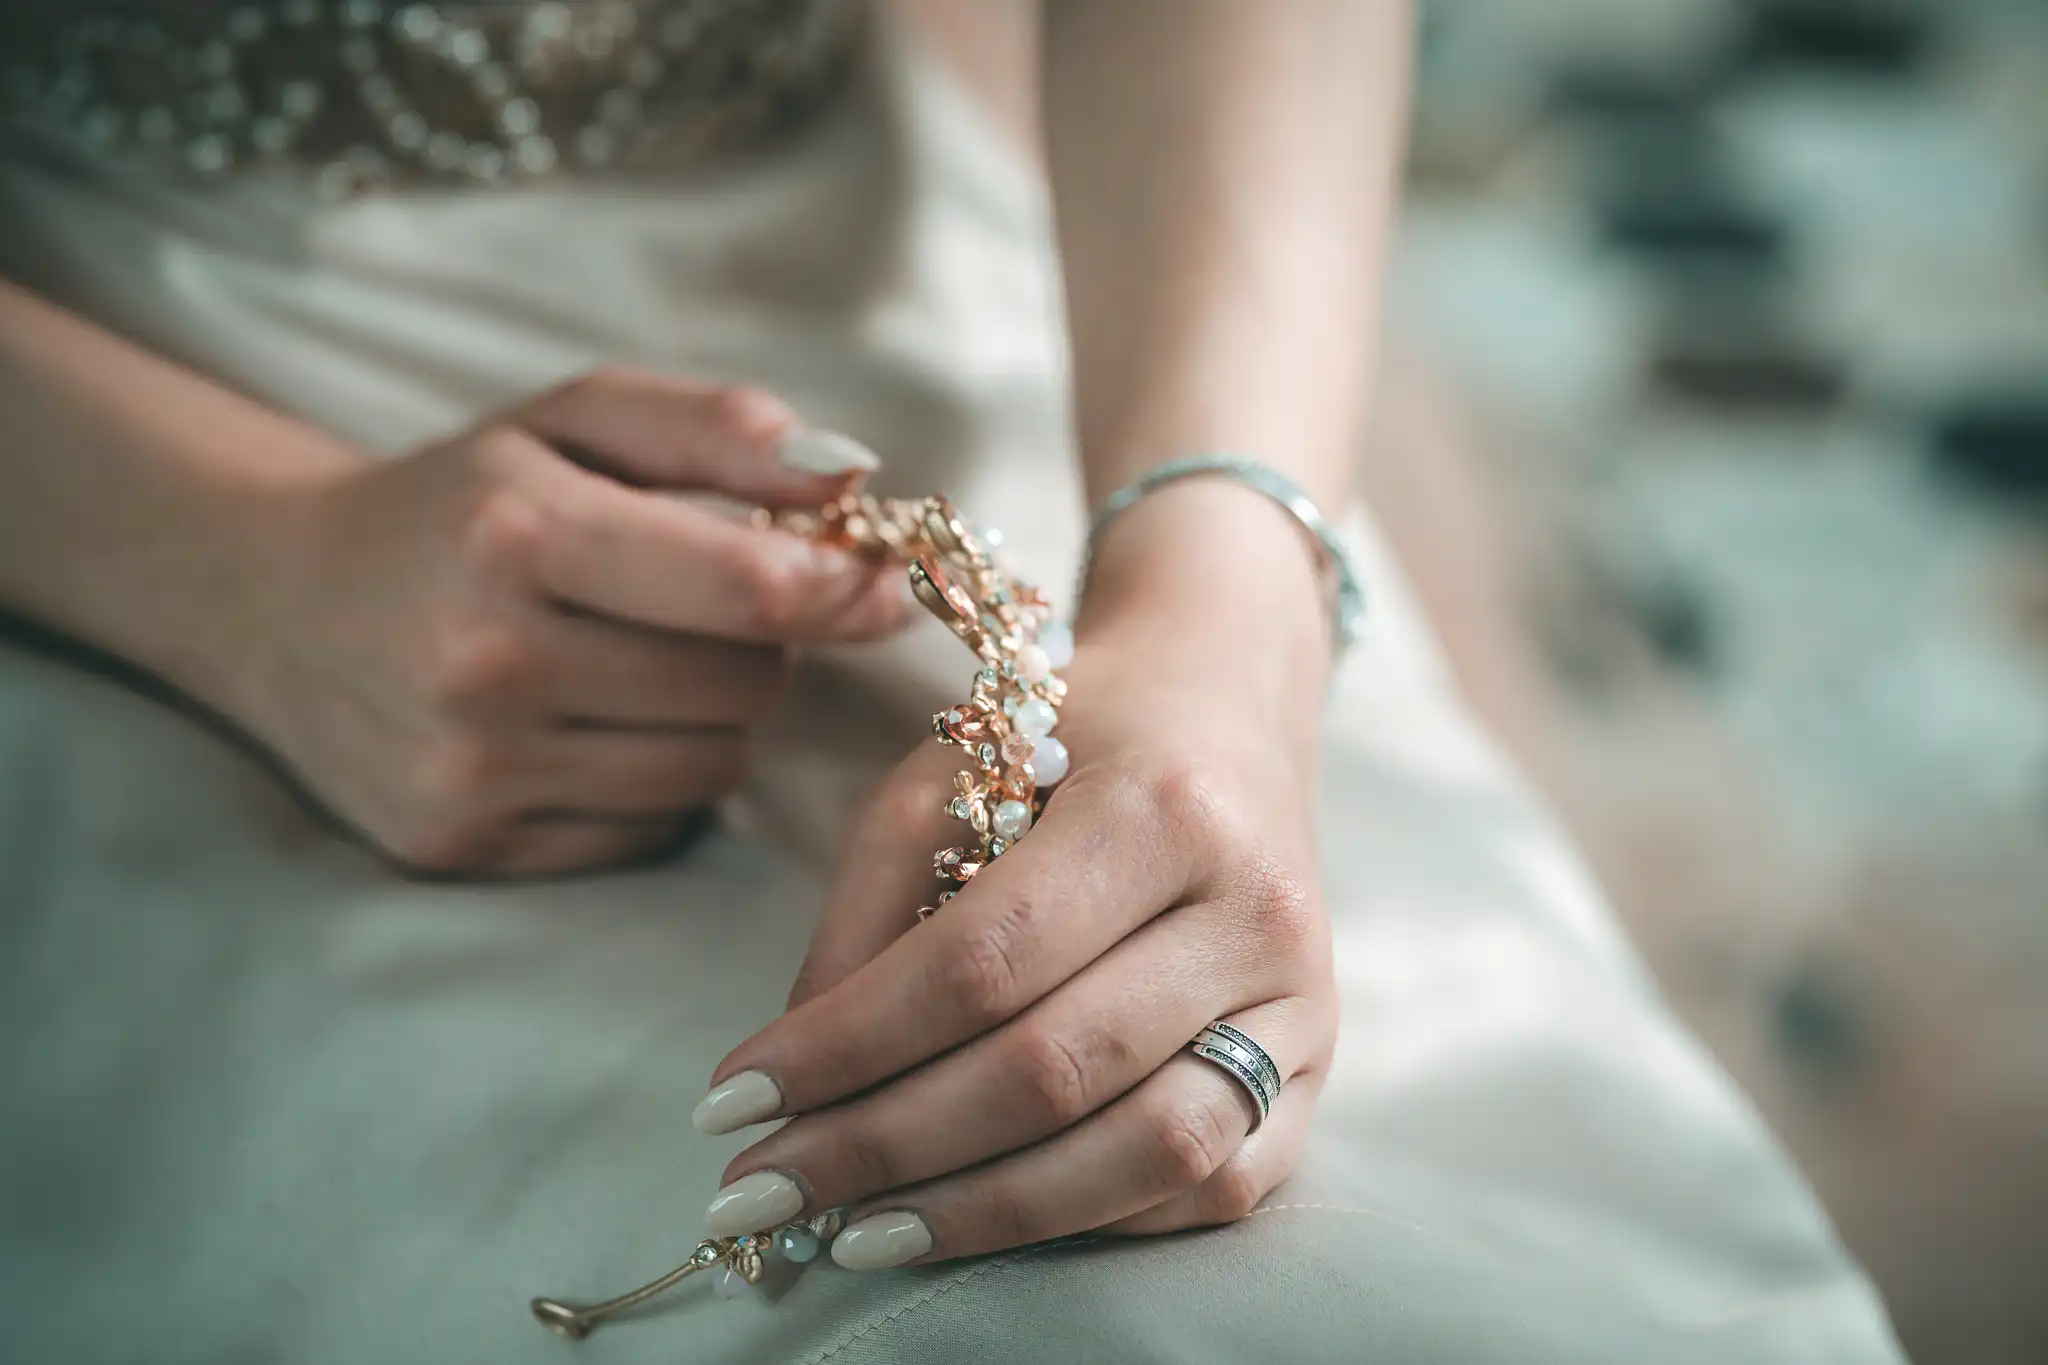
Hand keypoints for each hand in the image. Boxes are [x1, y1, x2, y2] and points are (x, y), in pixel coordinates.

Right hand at [223, 367, 906, 875]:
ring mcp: (471, 768)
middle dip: (760, 645)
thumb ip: (713, 429)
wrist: (279, 602)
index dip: (840, 590)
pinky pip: (648, 827)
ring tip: (643, 663)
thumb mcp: (570, 421)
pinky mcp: (464, 846)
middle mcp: (487, 660)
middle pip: (744, 685)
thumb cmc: (459, 500)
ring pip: (711, 766)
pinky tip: (591, 726)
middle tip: (708, 609)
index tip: (877, 586)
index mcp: (517, 531)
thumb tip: (850, 480)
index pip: (746, 590)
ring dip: (714, 717)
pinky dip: (653, 781)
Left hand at [691, 502, 1336, 1266]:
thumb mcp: (946, 775)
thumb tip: (794, 1090)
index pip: (984, 961)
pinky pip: (1213, 1187)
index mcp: (1158, 807)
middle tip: (761, 1193)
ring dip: (986, 1214)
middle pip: (1055, 1068)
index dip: (849, 1046)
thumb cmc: (1071, 736)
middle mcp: (1254, 907)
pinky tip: (988, 1216)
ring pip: (1149, 1151)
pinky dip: (1090, 1220)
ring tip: (860, 1232)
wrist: (1225, 712)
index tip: (731, 1101)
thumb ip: (869, 920)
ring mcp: (1303, 998)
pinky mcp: (1319, 1067)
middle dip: (887, 1147)